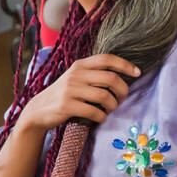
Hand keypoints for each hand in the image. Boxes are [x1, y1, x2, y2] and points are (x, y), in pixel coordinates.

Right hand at [19, 54, 138, 132]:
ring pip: (105, 96)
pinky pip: (94, 111)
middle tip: (122, 99)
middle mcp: (75, 74)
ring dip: (113, 105)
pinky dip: (102, 116)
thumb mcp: (76, 78)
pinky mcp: (66, 105)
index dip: (125, 65)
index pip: (107, 59)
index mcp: (80, 65)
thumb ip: (94, 74)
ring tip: (110, 109)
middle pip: (111, 78)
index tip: (137, 73)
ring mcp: (70, 89)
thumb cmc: (65, 94)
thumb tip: (123, 76)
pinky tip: (100, 118)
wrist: (38, 110)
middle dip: (123, 91)